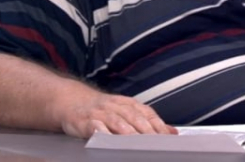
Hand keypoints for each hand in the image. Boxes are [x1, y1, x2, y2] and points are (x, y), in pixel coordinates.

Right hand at [58, 90, 177, 138]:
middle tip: (156, 143)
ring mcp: (100, 113)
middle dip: (146, 131)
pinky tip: (108, 139)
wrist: (72, 100)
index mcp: (128, 104)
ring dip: (128, 133)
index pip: (147, 113)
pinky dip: (102, 132)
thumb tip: (172, 132)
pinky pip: (94, 126)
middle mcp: (115, 106)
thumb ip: (148, 121)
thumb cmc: (103, 109)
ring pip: (117, 122)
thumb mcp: (126, 111)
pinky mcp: (84, 121)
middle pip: (134, 118)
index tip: (167, 137)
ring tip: (137, 144)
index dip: (157, 125)